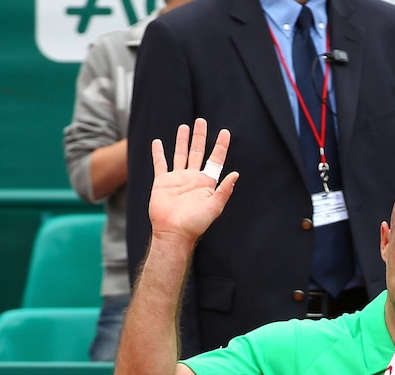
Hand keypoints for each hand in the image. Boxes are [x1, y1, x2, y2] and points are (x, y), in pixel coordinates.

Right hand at [148, 119, 237, 247]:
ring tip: (185, 127)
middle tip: (201, 121)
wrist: (173, 232)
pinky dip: (158, 153)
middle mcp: (192, 178)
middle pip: (197, 152)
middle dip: (200, 137)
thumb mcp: (214, 207)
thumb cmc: (195, 224)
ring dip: (182, 140)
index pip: (215, 160)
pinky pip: (160, 164)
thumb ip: (224, 190)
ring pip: (180, 154)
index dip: (220, 146)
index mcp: (206, 183)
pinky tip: (158, 142)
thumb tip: (236, 174)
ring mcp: (177, 179)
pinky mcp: (162, 182)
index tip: (225, 132)